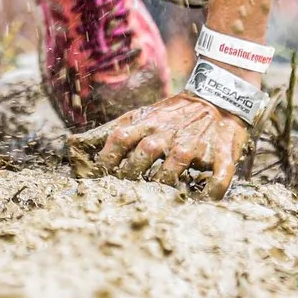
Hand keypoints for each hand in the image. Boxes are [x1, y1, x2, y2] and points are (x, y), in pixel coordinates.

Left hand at [74, 92, 248, 199]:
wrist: (218, 97)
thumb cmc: (173, 114)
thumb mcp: (142, 116)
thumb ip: (114, 130)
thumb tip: (75, 144)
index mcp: (148, 124)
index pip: (119, 138)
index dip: (106, 158)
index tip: (98, 175)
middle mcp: (169, 133)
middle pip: (144, 154)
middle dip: (132, 174)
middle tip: (127, 191)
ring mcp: (195, 144)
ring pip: (174, 167)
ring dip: (164, 184)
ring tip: (160, 199)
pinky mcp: (221, 154)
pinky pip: (218, 176)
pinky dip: (212, 190)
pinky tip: (204, 200)